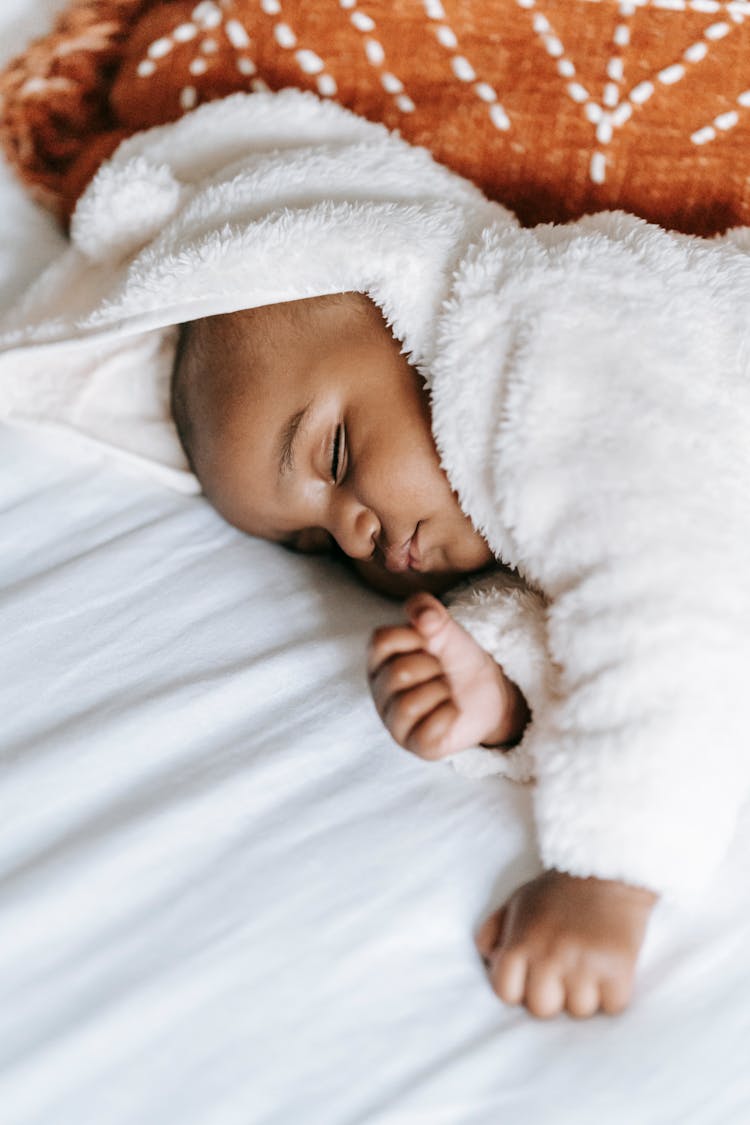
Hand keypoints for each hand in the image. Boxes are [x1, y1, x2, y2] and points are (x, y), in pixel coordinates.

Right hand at [367, 592, 528, 758]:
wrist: (488, 691)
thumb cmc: (456, 659)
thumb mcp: (446, 629)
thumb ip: (429, 612)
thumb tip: (423, 617)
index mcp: (379, 661)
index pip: (381, 640)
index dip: (415, 637)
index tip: (430, 643)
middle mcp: (380, 692)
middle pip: (399, 673)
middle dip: (434, 667)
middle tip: (443, 671)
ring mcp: (395, 722)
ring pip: (409, 704)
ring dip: (441, 691)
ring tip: (447, 691)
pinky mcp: (416, 745)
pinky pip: (427, 732)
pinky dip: (449, 715)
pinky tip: (453, 710)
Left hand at [476, 870, 656, 1017]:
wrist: (607, 868)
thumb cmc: (559, 890)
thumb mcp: (518, 901)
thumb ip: (494, 931)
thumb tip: (487, 959)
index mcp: (522, 942)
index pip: (505, 992)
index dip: (518, 987)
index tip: (533, 975)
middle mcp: (550, 956)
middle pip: (541, 1009)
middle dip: (552, 995)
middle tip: (564, 971)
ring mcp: (585, 965)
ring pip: (579, 1010)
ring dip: (585, 994)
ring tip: (589, 965)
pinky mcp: (619, 969)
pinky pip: (613, 1006)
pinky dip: (614, 994)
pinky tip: (610, 969)